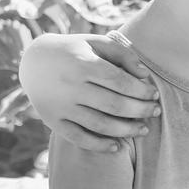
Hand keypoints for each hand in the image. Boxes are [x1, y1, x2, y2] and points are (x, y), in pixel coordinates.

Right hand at [19, 33, 159, 151]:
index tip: (155, 95)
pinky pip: (79, 139)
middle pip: (114, 105)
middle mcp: (71, 87)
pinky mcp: (54, 122)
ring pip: (100, 125)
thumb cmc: (73, 51)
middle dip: (140, 111)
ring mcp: (62, 107)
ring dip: (126, 130)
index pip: (120, 82)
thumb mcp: (94, 42)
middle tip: (156, 112)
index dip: (141, 91)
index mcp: (82, 64)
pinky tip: (117, 146)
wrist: (33, 62)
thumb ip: (122, 54)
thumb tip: (145, 76)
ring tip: (143, 129)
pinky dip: (99, 146)